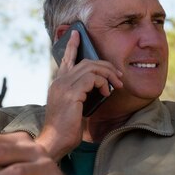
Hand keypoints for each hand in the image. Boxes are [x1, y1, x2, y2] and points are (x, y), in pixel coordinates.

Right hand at [39, 30, 122, 159]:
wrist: (55, 142)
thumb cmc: (66, 129)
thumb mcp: (75, 108)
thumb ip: (81, 95)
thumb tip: (99, 89)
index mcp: (58, 84)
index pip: (66, 59)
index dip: (72, 45)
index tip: (77, 33)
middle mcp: (59, 82)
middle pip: (85, 61)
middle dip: (105, 65)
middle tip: (119, 76)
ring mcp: (63, 86)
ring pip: (91, 67)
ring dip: (108, 74)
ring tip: (117, 85)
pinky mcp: (71, 93)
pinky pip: (92, 78)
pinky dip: (103, 83)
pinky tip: (107, 94)